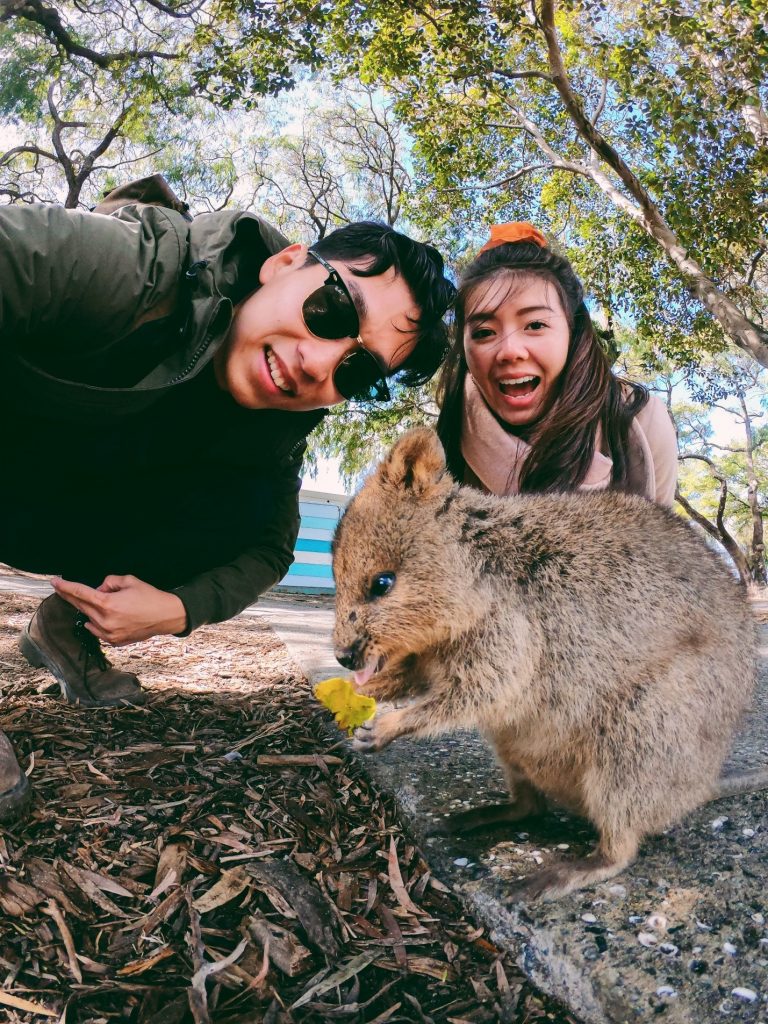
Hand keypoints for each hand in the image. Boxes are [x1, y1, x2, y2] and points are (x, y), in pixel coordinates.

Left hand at [51, 574, 187, 645]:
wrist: (166, 615)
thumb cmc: (150, 597)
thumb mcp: (129, 581)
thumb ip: (109, 582)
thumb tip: (99, 589)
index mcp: (108, 604)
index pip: (80, 593)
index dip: (65, 586)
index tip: (54, 582)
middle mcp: (105, 621)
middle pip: (80, 606)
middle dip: (70, 596)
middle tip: (60, 588)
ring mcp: (109, 633)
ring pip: (88, 619)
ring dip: (89, 610)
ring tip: (103, 603)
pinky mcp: (114, 641)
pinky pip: (96, 631)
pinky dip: (95, 623)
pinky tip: (102, 617)